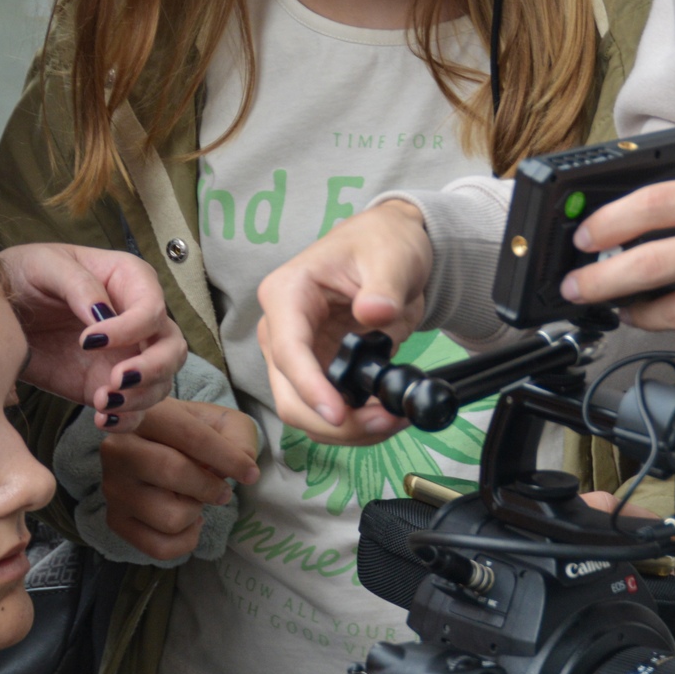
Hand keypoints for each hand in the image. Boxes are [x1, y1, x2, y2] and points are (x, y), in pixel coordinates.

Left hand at [0, 243, 185, 423]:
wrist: (1, 311)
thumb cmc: (26, 275)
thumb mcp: (45, 265)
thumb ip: (77, 284)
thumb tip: (101, 315)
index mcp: (130, 280)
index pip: (151, 309)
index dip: (129, 329)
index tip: (87, 341)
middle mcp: (137, 319)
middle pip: (171, 348)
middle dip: (152, 368)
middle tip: (115, 380)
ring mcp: (126, 355)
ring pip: (160, 382)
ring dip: (138, 398)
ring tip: (101, 402)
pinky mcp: (107, 385)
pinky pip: (134, 408)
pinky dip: (125, 420)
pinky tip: (101, 418)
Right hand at [100, 400, 260, 560]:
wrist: (154, 447)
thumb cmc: (189, 433)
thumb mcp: (219, 421)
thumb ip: (237, 436)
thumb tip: (243, 463)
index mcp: (143, 414)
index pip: (190, 436)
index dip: (227, 458)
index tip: (251, 474)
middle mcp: (118, 449)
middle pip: (173, 473)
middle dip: (210, 487)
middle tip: (222, 490)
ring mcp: (113, 488)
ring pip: (170, 517)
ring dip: (195, 512)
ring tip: (192, 499)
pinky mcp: (115, 520)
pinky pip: (160, 547)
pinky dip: (185, 540)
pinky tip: (186, 521)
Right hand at [256, 200, 433, 442]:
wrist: (391, 249)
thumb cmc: (381, 242)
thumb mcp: (390, 255)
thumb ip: (383, 285)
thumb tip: (374, 312)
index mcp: (287, 294)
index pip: (288, 350)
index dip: (310, 387)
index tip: (339, 414)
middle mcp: (281, 330)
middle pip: (290, 395)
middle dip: (334, 421)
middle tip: (384, 422)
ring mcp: (298, 356)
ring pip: (306, 413)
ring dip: (347, 430)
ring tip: (393, 419)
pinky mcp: (319, 372)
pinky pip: (328, 411)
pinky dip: (356, 424)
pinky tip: (387, 416)